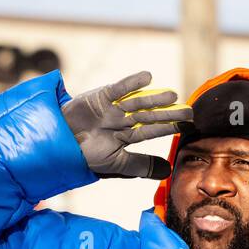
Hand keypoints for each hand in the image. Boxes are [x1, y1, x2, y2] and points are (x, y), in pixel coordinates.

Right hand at [62, 71, 191, 178]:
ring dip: (154, 98)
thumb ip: (141, 165)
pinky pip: (119, 89)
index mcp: (126, 136)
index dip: (171, 127)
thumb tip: (168, 171)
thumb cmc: (86, 156)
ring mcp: (112, 108)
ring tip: (172, 95)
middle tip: (189, 110)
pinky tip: (147, 77)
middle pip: (149, 115)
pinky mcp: (100, 97)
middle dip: (168, 113)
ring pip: (137, 102)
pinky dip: (131, 83)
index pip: (153, 130)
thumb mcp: (117, 163)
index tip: (189, 125)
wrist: (59, 145)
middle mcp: (122, 121)